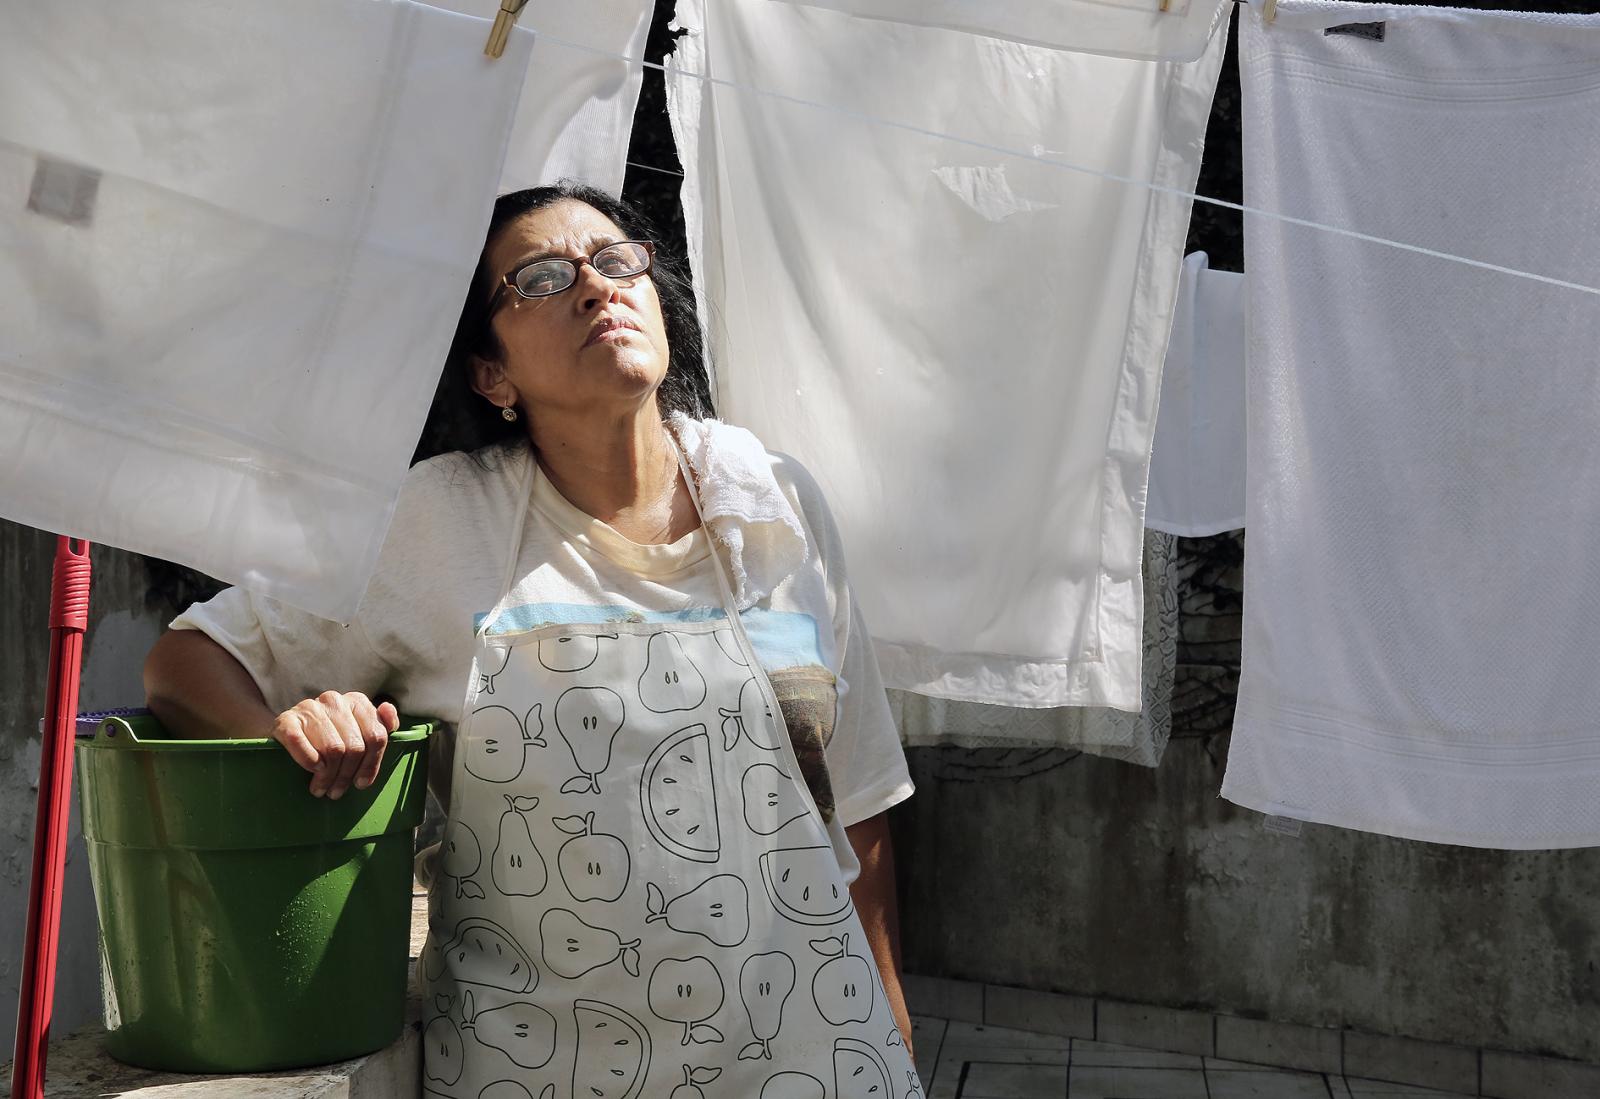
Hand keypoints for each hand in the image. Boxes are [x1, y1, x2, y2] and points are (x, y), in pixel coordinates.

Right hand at [271, 691, 398, 798]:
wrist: (286, 734)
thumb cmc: (327, 738)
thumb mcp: (358, 732)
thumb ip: (380, 725)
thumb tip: (387, 710)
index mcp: (357, 702)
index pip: (377, 737)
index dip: (371, 765)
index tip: (361, 784)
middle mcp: (335, 700)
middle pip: (355, 747)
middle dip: (346, 775)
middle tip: (336, 792)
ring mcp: (310, 707)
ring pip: (333, 749)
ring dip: (327, 776)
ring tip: (321, 789)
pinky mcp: (286, 719)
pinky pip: (302, 744)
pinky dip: (308, 761)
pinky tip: (312, 771)